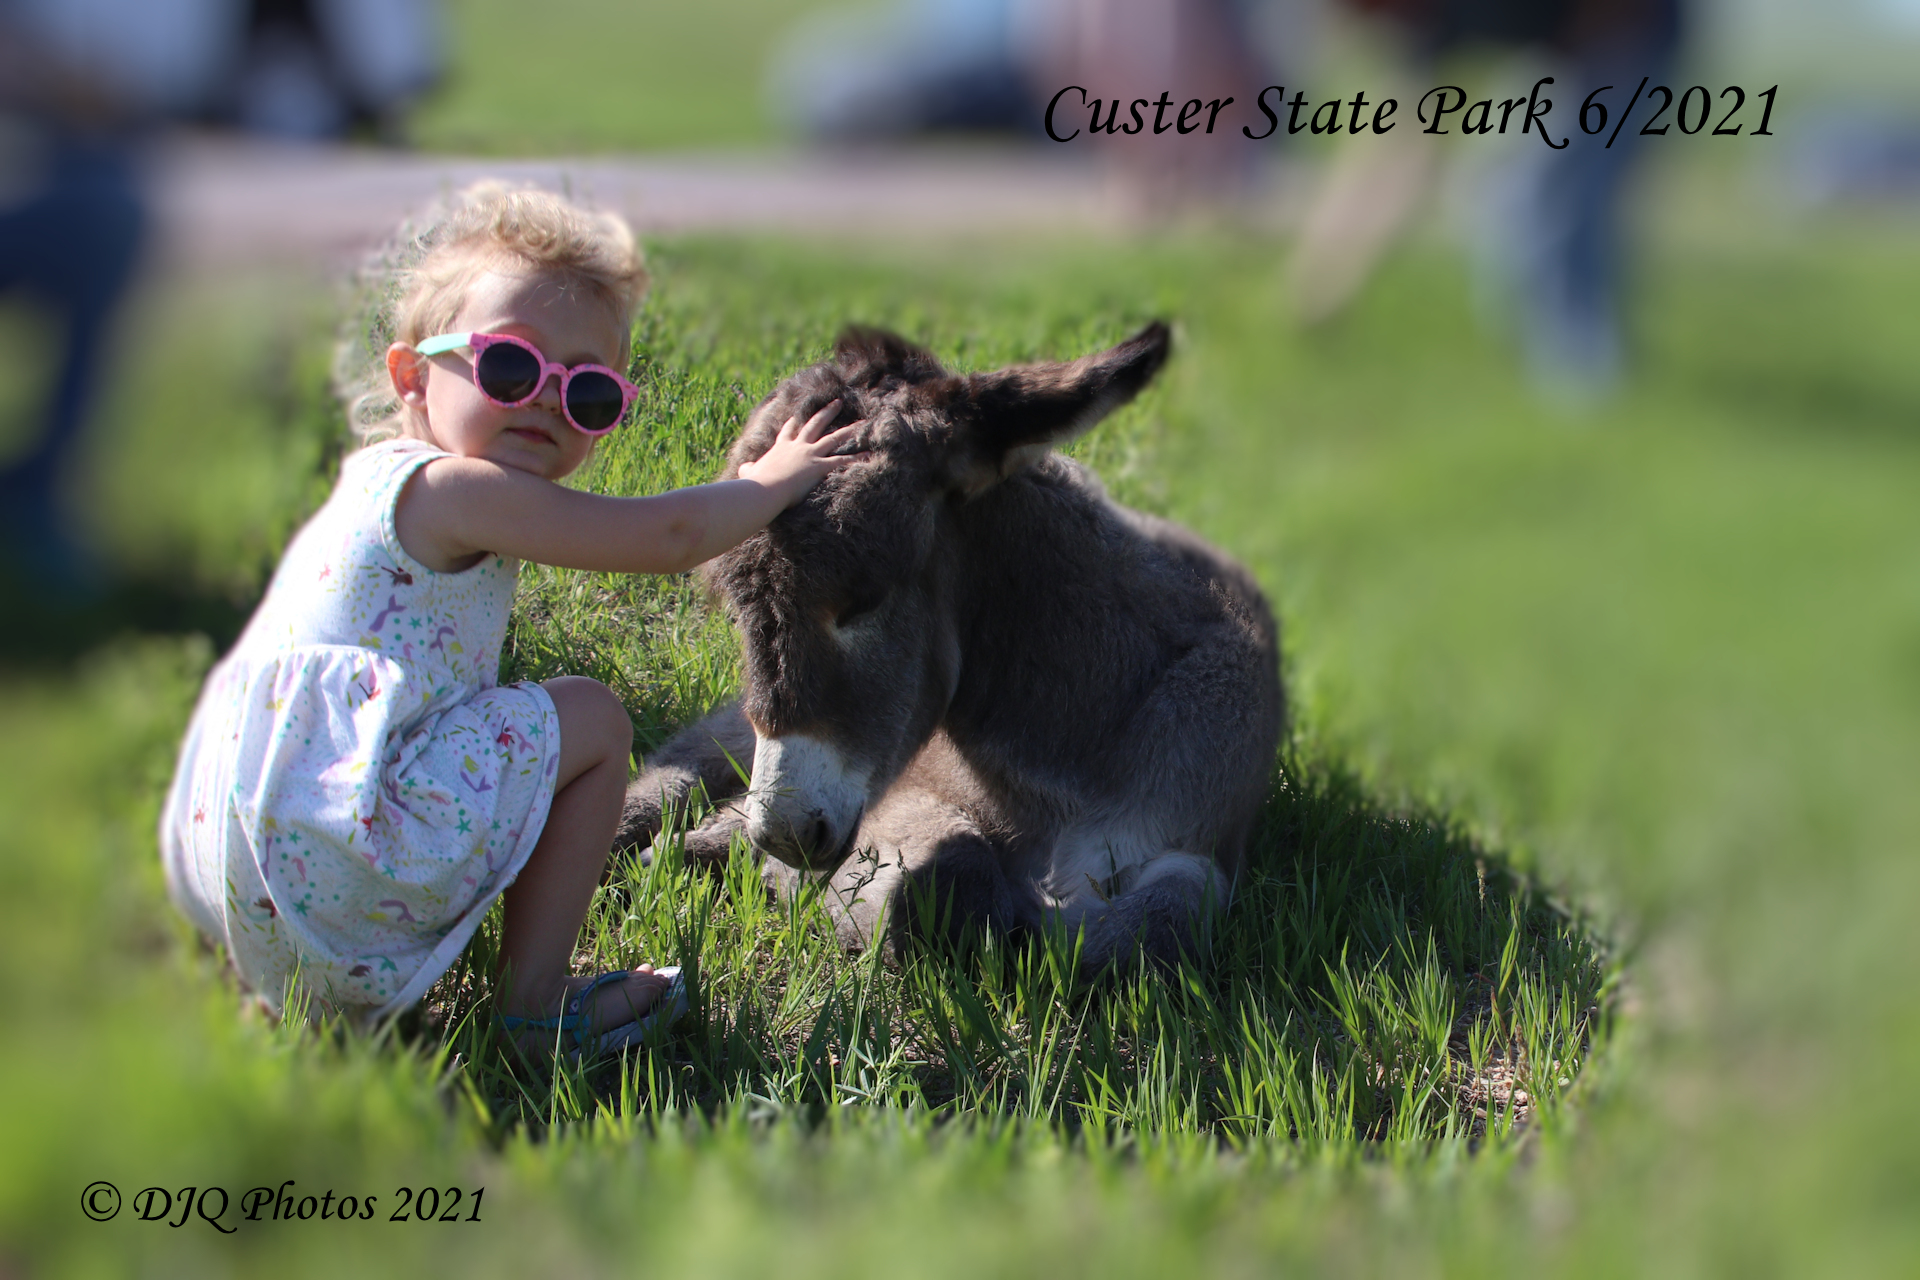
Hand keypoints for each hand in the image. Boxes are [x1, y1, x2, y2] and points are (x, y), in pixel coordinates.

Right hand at [738, 399, 870, 505]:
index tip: (799, 416)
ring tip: (862, 422)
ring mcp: (809, 455)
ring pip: (833, 438)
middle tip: (837, 402)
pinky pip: (841, 461)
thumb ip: (748, 468)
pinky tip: (868, 455)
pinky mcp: (818, 467)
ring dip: (849, 430)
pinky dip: (856, 458)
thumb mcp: (748, 473)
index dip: (794, 423)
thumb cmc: (756, 483)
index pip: (789, 430)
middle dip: (827, 412)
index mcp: (781, 447)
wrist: (764, 488)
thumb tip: (744, 468)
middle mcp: (798, 446)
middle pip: (815, 424)